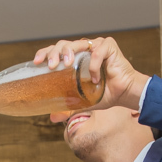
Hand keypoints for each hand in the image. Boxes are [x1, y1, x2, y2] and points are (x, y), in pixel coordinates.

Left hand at [32, 36, 150, 121]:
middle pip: (63, 44)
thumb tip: (53, 118)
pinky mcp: (108, 45)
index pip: (57, 51)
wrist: (125, 94)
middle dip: (54, 52)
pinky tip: (96, 79)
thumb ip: (69, 107)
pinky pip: (96, 52)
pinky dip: (94, 66)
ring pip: (77, 43)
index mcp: (76, 58)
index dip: (45, 53)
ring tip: (67, 65)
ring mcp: (96, 45)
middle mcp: (84, 50)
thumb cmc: (106, 94)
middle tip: (50, 65)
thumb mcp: (82, 102)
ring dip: (69, 53)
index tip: (36, 62)